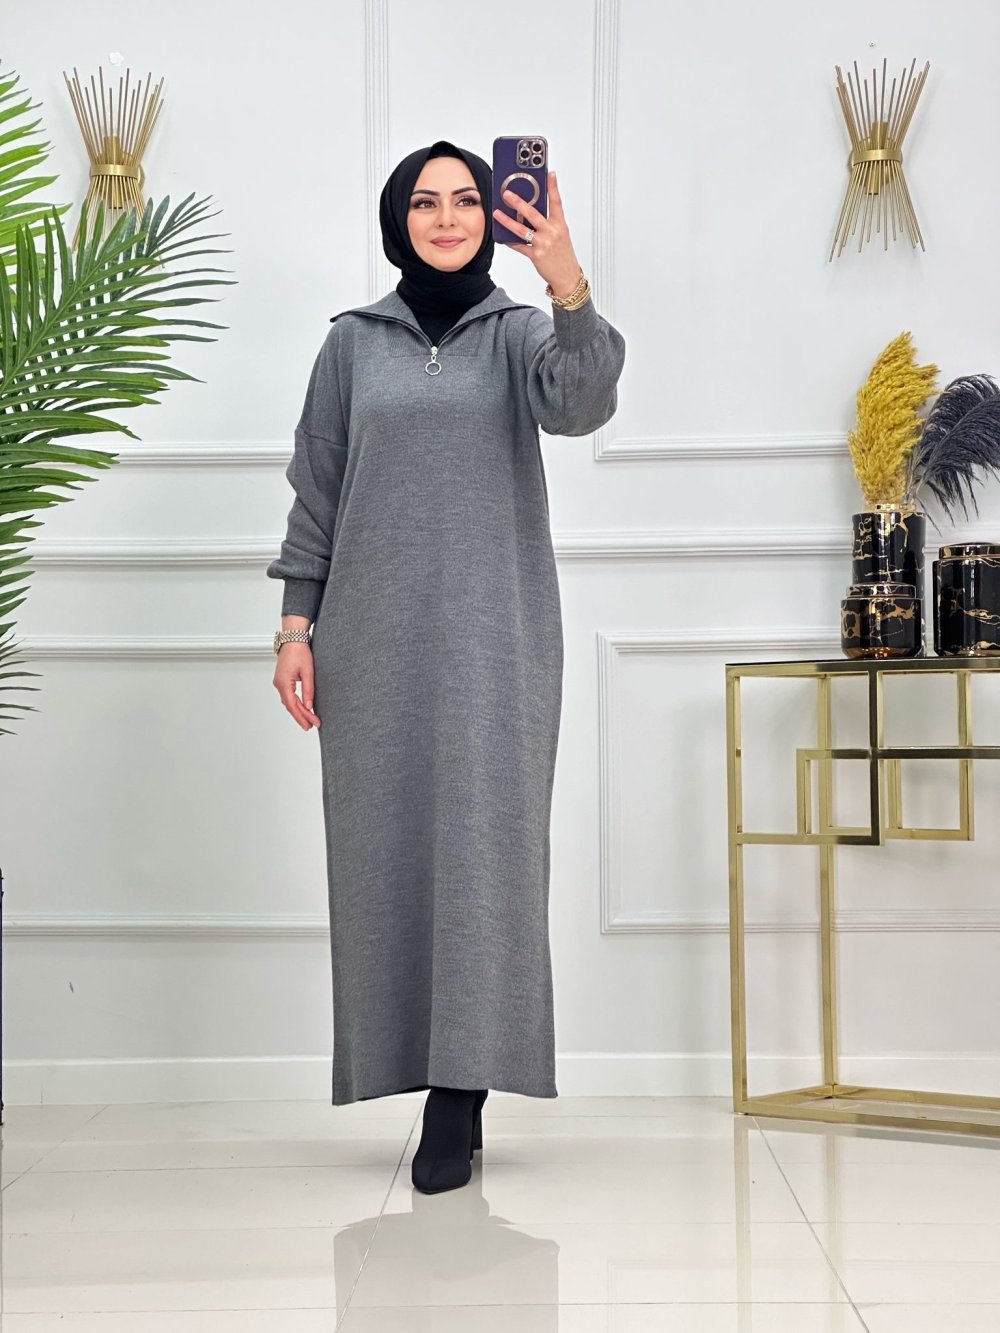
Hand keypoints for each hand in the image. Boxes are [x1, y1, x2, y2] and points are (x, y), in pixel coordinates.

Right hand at [273, 643, 320, 730]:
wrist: (292, 640)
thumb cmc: (299, 652)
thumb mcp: (308, 672)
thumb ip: (308, 690)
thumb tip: (309, 706)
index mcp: (284, 683)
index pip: (293, 705)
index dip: (302, 717)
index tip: (311, 724)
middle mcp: (279, 684)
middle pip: (290, 706)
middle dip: (301, 717)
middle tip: (312, 726)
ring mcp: (279, 683)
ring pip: (289, 702)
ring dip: (298, 711)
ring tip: (309, 721)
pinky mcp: (282, 681)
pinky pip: (288, 696)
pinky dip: (295, 704)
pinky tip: (302, 709)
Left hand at [492, 170, 582, 297]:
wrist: (567, 277)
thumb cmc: (563, 255)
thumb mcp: (561, 235)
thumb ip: (549, 223)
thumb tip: (531, 213)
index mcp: (560, 225)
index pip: (557, 202)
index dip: (553, 187)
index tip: (550, 174)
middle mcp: (552, 232)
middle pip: (533, 214)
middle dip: (518, 202)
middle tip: (507, 193)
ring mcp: (543, 244)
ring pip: (522, 230)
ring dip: (507, 221)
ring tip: (497, 213)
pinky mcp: (536, 255)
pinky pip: (519, 246)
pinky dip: (510, 241)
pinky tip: (502, 236)